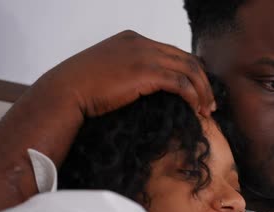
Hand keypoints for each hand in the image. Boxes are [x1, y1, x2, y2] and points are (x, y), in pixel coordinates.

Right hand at [35, 30, 215, 117]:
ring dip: (202, 91)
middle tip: (210, 103)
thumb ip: (128, 71)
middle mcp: (142, 42)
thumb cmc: (81, 89)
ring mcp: (145, 55)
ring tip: (207, 110)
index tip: (197, 92)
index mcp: (133, 39)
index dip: (190, 72)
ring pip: (189, 70)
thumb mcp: (107, 72)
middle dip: (203, 82)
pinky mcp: (146, 72)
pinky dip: (193, 96)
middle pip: (187, 58)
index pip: (173, 52)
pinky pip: (181, 83)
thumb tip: (144, 88)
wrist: (64, 92)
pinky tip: (195, 109)